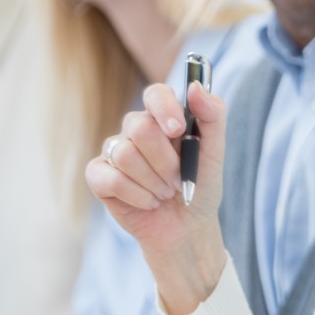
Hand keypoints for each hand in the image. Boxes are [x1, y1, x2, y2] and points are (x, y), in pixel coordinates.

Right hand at [85, 82, 228, 314]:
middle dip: (165, 161)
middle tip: (178, 179)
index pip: (155, 93)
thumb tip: (195, 86)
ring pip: (124, 154)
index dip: (163, 108)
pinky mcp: (99, 176)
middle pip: (139, 128)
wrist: (186, 228)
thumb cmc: (200, 186)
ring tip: (165, 193)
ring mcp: (114, 151)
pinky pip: (109, 178)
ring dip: (153, 182)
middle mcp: (135, 129)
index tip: (178, 130)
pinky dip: (136, 195)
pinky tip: (148, 202)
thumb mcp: (215, 153)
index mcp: (163, 117)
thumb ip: (212, 116)